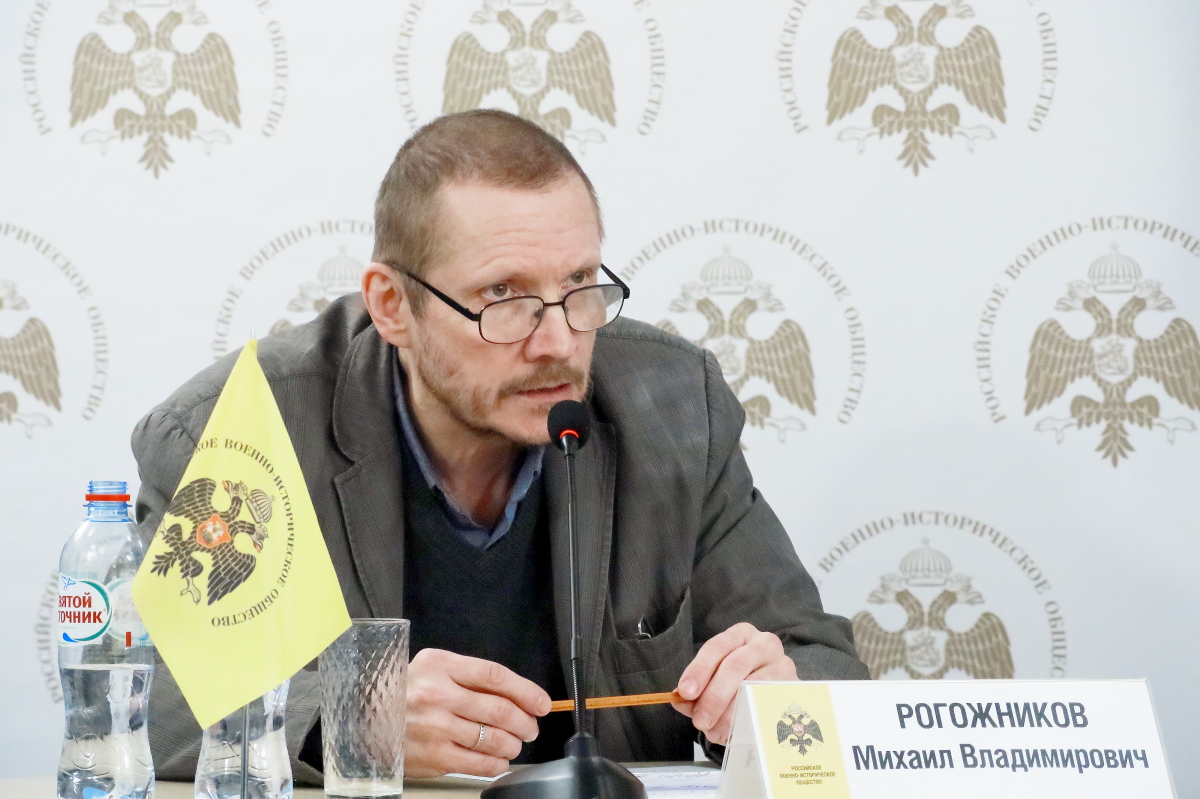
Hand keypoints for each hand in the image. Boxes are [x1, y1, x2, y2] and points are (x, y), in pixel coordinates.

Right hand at [405, 649, 550, 776]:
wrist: (366, 722)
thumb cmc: (404, 693)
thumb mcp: (432, 669)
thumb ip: (468, 676)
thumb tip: (516, 694)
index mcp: (441, 666)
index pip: (495, 676)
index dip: (526, 691)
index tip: (541, 702)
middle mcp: (438, 694)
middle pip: (500, 709)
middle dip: (525, 721)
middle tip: (530, 727)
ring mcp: (436, 727)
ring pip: (493, 738)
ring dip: (513, 743)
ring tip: (514, 743)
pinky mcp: (434, 756)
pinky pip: (479, 762)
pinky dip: (497, 763)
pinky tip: (499, 760)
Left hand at [671, 623, 797, 744]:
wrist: (774, 693)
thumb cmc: (739, 682)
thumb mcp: (715, 679)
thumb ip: (696, 690)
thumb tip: (679, 699)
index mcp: (740, 635)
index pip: (717, 647)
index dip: (699, 670)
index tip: (686, 692)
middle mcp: (764, 643)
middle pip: (735, 666)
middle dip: (714, 696)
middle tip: (701, 720)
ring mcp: (783, 665)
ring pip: (753, 687)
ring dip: (730, 714)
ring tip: (715, 731)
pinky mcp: (794, 688)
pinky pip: (770, 705)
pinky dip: (750, 721)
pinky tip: (737, 732)